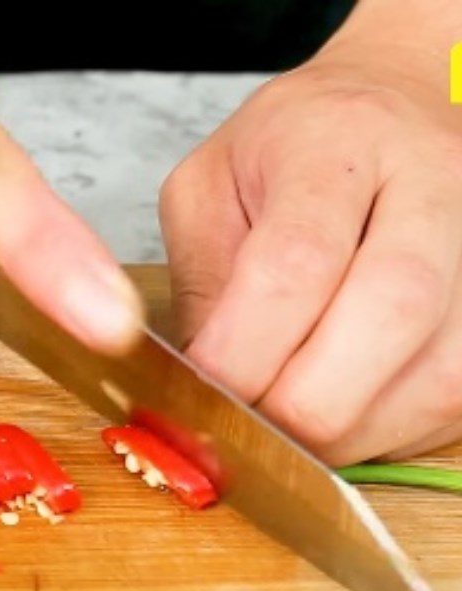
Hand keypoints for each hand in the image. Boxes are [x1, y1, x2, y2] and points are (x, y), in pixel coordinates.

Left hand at [161, 43, 461, 464]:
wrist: (391, 112)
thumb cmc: (288, 154)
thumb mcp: (209, 190)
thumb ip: (202, 281)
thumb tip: (207, 384)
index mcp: (334, 146)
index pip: (295, 263)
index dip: (244, 353)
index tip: (204, 396)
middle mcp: (431, 185)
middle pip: (390, 315)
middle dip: (303, 406)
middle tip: (250, 426)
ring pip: (440, 374)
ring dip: (350, 431)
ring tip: (294, 423)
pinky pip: (458, 401)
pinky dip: (390, 431)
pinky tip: (345, 411)